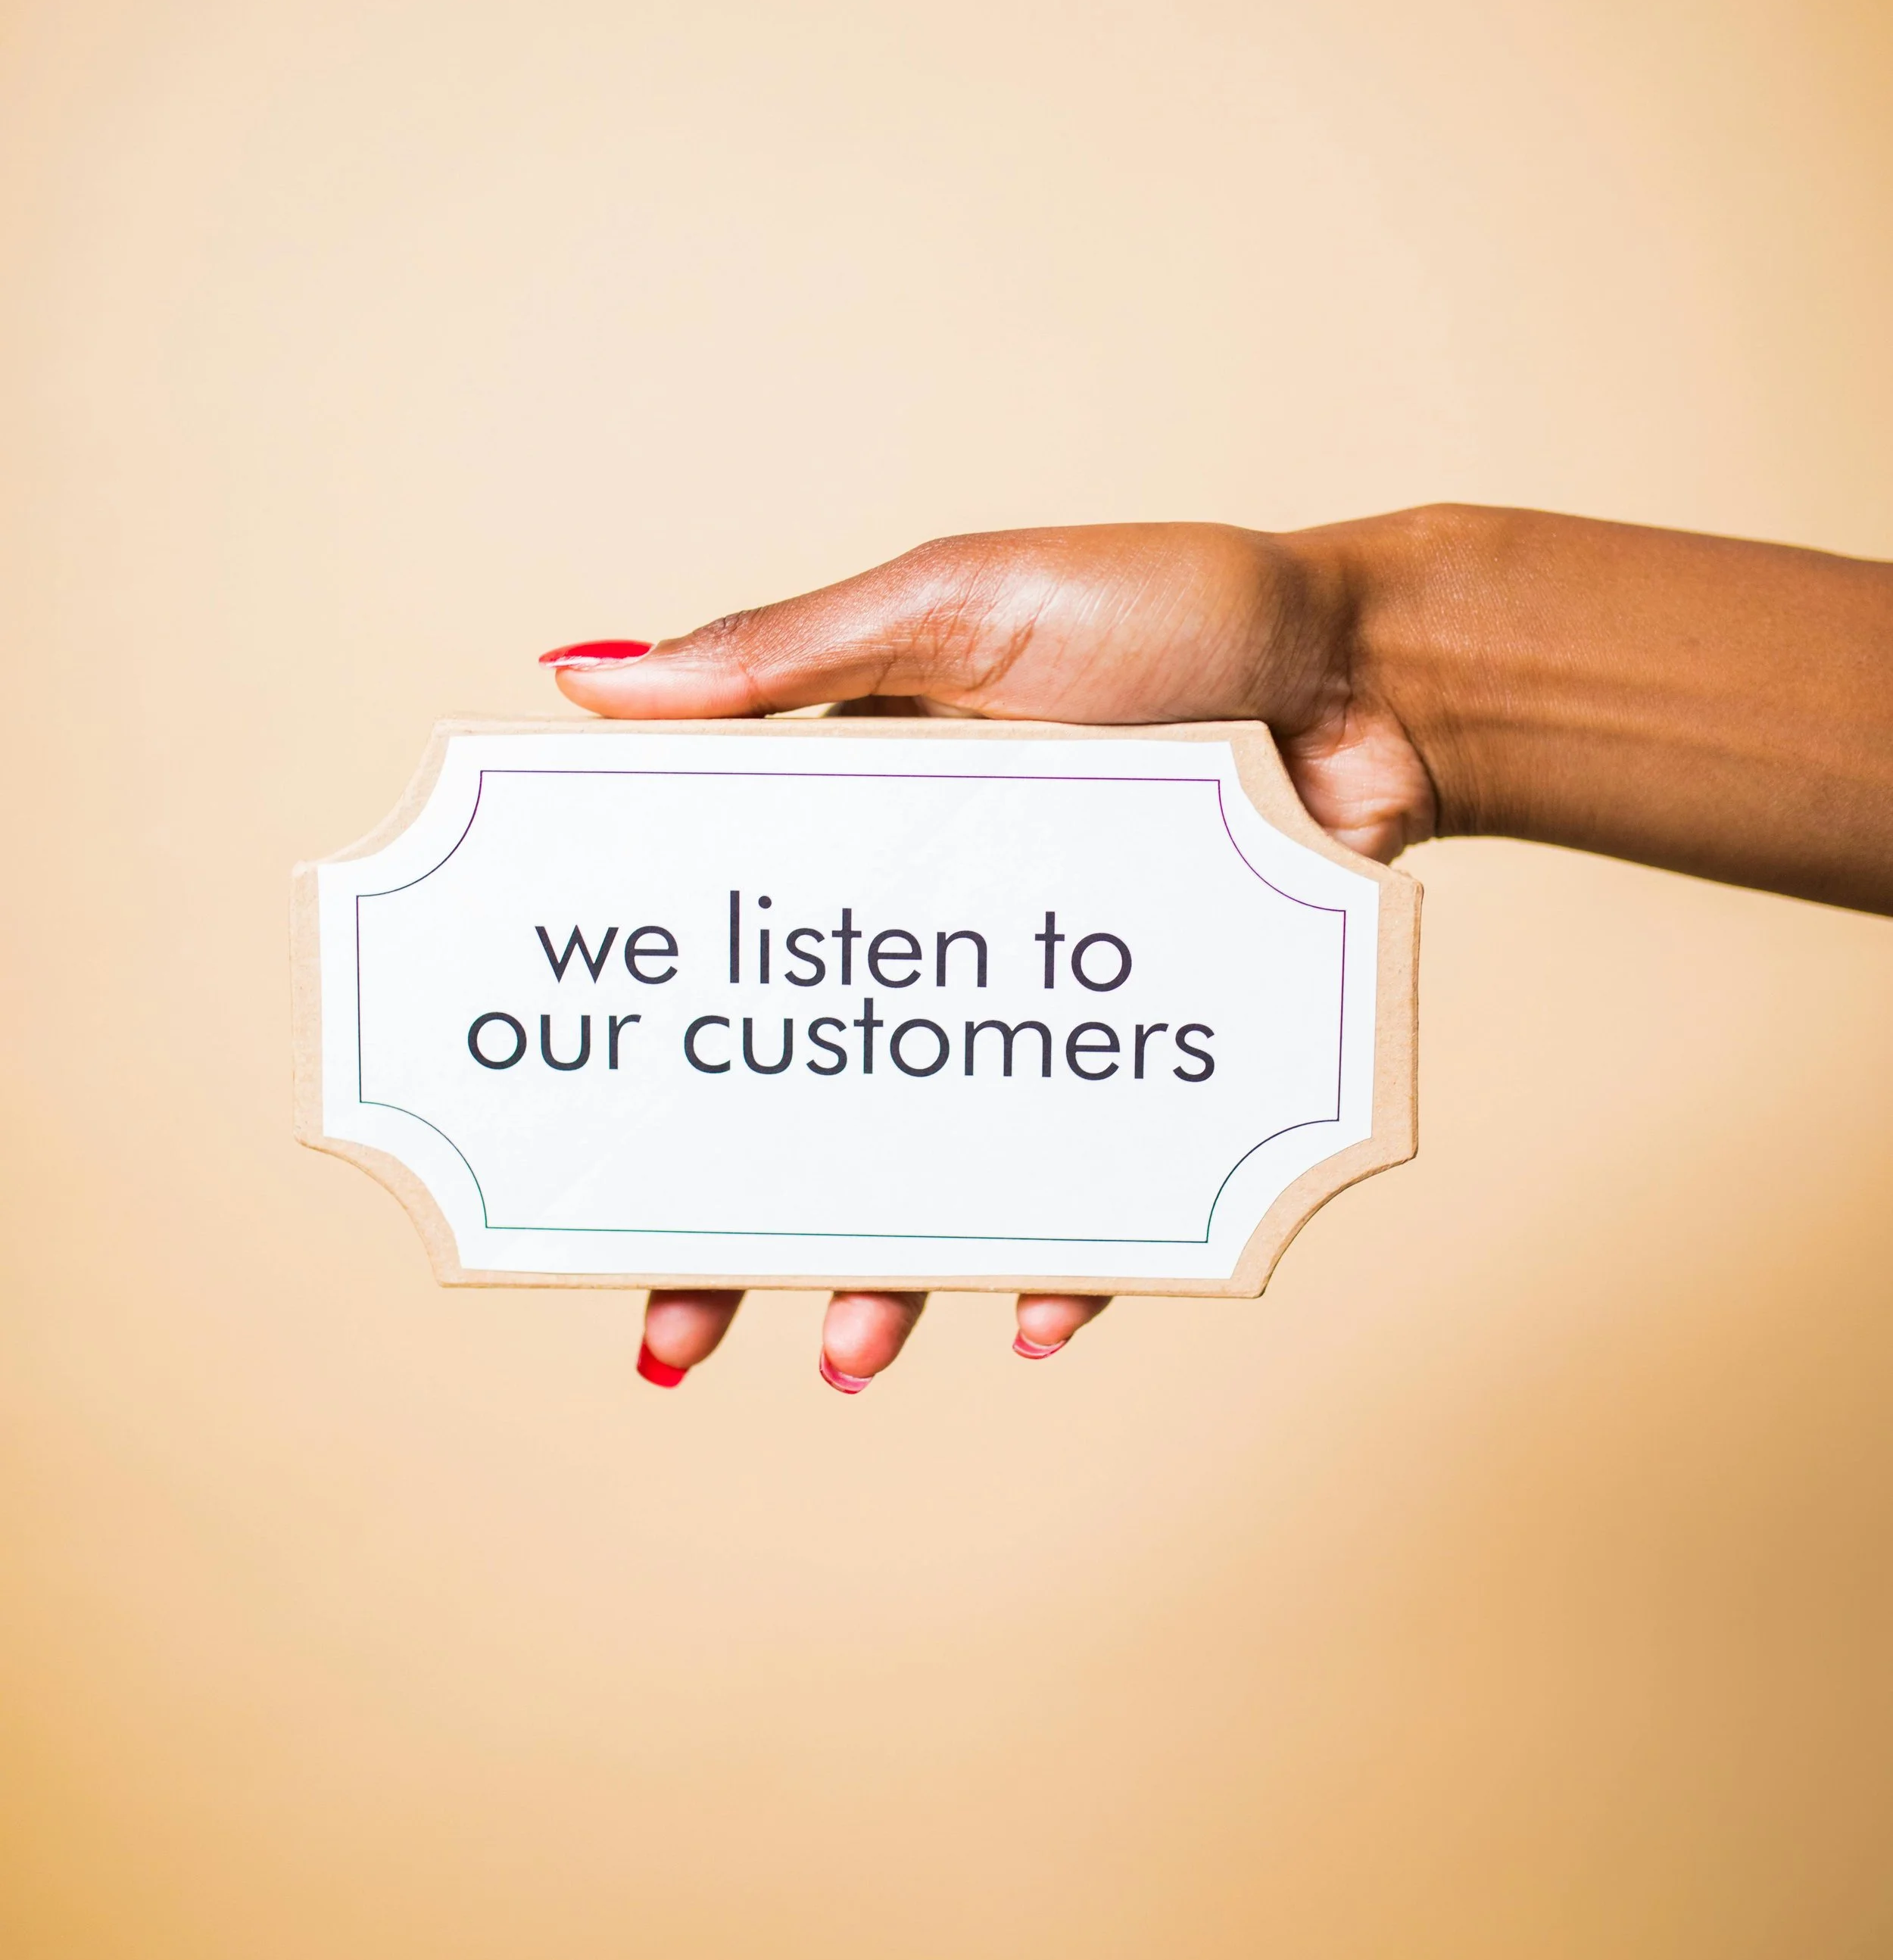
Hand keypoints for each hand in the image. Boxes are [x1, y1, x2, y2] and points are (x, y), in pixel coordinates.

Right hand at [541, 519, 1433, 1392]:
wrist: (1375, 672)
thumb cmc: (1170, 606)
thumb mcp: (953, 606)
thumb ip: (782, 653)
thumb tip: (582, 680)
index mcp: (859, 825)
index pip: (726, 955)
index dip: (656, 1048)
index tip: (571, 1141)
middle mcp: (938, 938)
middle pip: (814, 1098)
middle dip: (734, 1225)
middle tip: (671, 1321)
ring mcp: (1041, 1010)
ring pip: (941, 1169)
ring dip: (885, 1275)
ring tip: (848, 1353)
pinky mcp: (1149, 1059)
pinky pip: (1100, 1187)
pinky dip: (1069, 1258)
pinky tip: (1036, 1321)